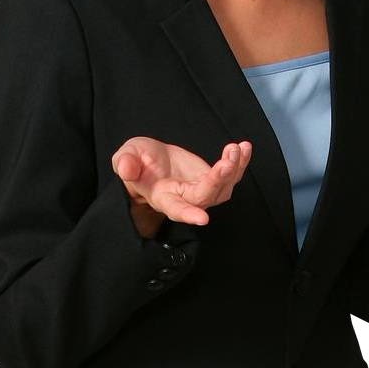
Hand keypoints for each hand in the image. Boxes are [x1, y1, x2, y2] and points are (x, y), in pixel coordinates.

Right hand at [111, 136, 252, 226]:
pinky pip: (231, 176)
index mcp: (163, 197)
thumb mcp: (126, 157)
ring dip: (233, 170)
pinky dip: (240, 163)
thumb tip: (125, 168)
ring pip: (223, 189)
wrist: (150, 162)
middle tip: (226, 161)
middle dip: (217, 180)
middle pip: (205, 197)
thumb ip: (125, 163)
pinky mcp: (212, 180)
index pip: (176, 209)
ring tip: (236, 148)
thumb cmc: (137, 162)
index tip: (202, 219)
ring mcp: (201, 191)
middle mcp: (185, 198)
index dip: (188, 214)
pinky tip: (244, 148)